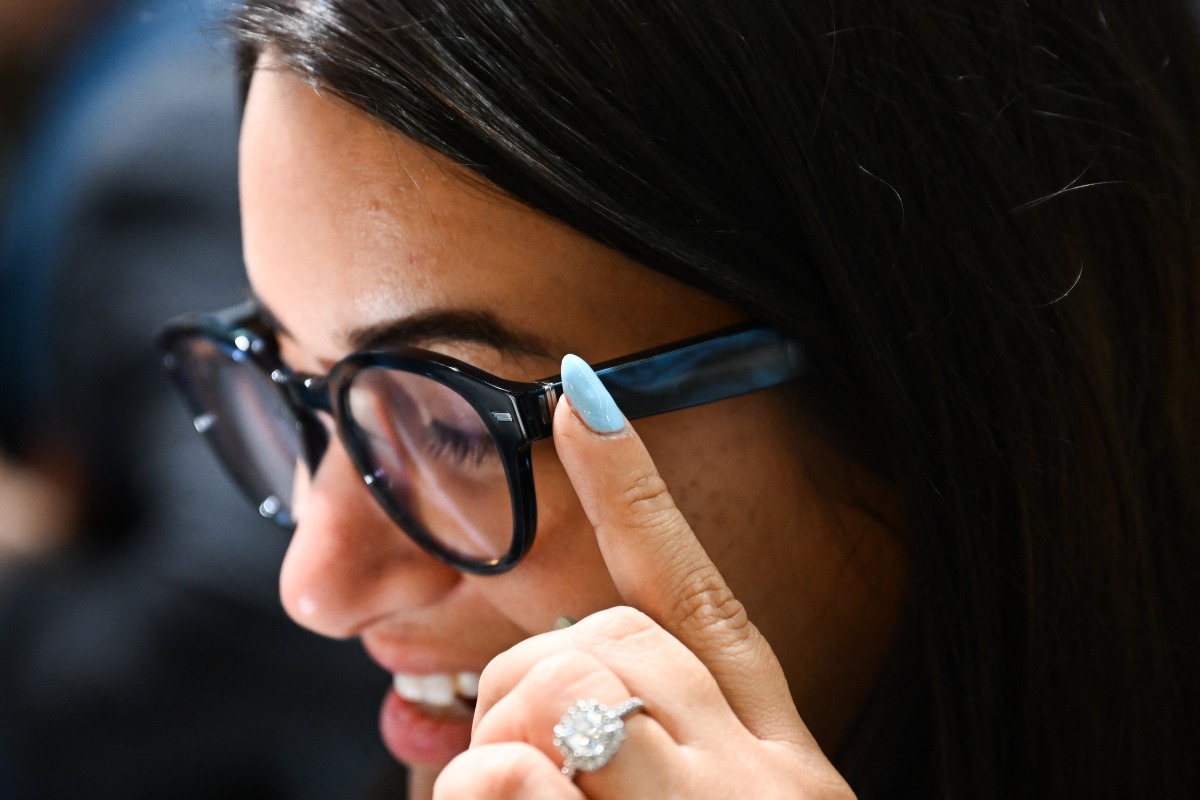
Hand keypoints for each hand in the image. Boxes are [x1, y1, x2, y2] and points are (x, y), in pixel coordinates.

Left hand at [434, 357, 853, 798]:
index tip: (582, 391)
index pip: (697, 595)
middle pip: (608, 632)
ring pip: (558, 680)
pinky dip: (482, 794)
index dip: (631, 487)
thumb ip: (647, 742)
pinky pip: (504, 770)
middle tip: (534, 775)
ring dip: (503, 747)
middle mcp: (762, 772)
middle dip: (531, 684)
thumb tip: (554, 675)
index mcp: (774, 752)